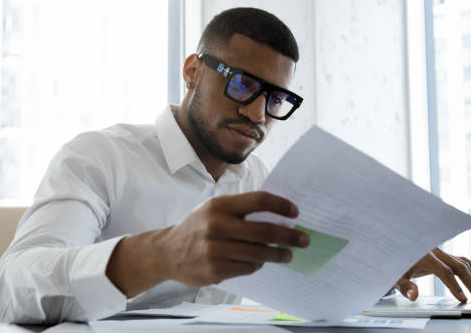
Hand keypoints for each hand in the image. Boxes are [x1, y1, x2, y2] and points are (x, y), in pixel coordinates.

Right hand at [107, 191, 309, 295]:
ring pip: (259, 253)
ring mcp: (215, 249)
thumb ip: (241, 211)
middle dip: (289, 236)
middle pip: (264, 230)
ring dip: (278, 254)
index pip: (258, 201)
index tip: (295, 212)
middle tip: (303, 239)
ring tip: (288, 254)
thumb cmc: (197, 227)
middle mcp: (217, 225)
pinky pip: (248, 268)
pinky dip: (258, 265)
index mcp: (220, 205)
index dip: (280, 206)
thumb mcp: (214, 210)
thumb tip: (278, 216)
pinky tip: (260, 262)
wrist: (167, 251)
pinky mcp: (215, 269)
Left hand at [394, 248, 470, 302]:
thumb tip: (414, 296)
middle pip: (457, 265)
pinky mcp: (441, 255)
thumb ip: (404, 286)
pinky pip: (459, 259)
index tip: (463, 299)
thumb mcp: (395, 277)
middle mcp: (434, 250)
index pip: (444, 271)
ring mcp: (439, 251)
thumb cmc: (393, 264)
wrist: (390, 250)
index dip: (454, 285)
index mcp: (424, 255)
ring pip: (461, 263)